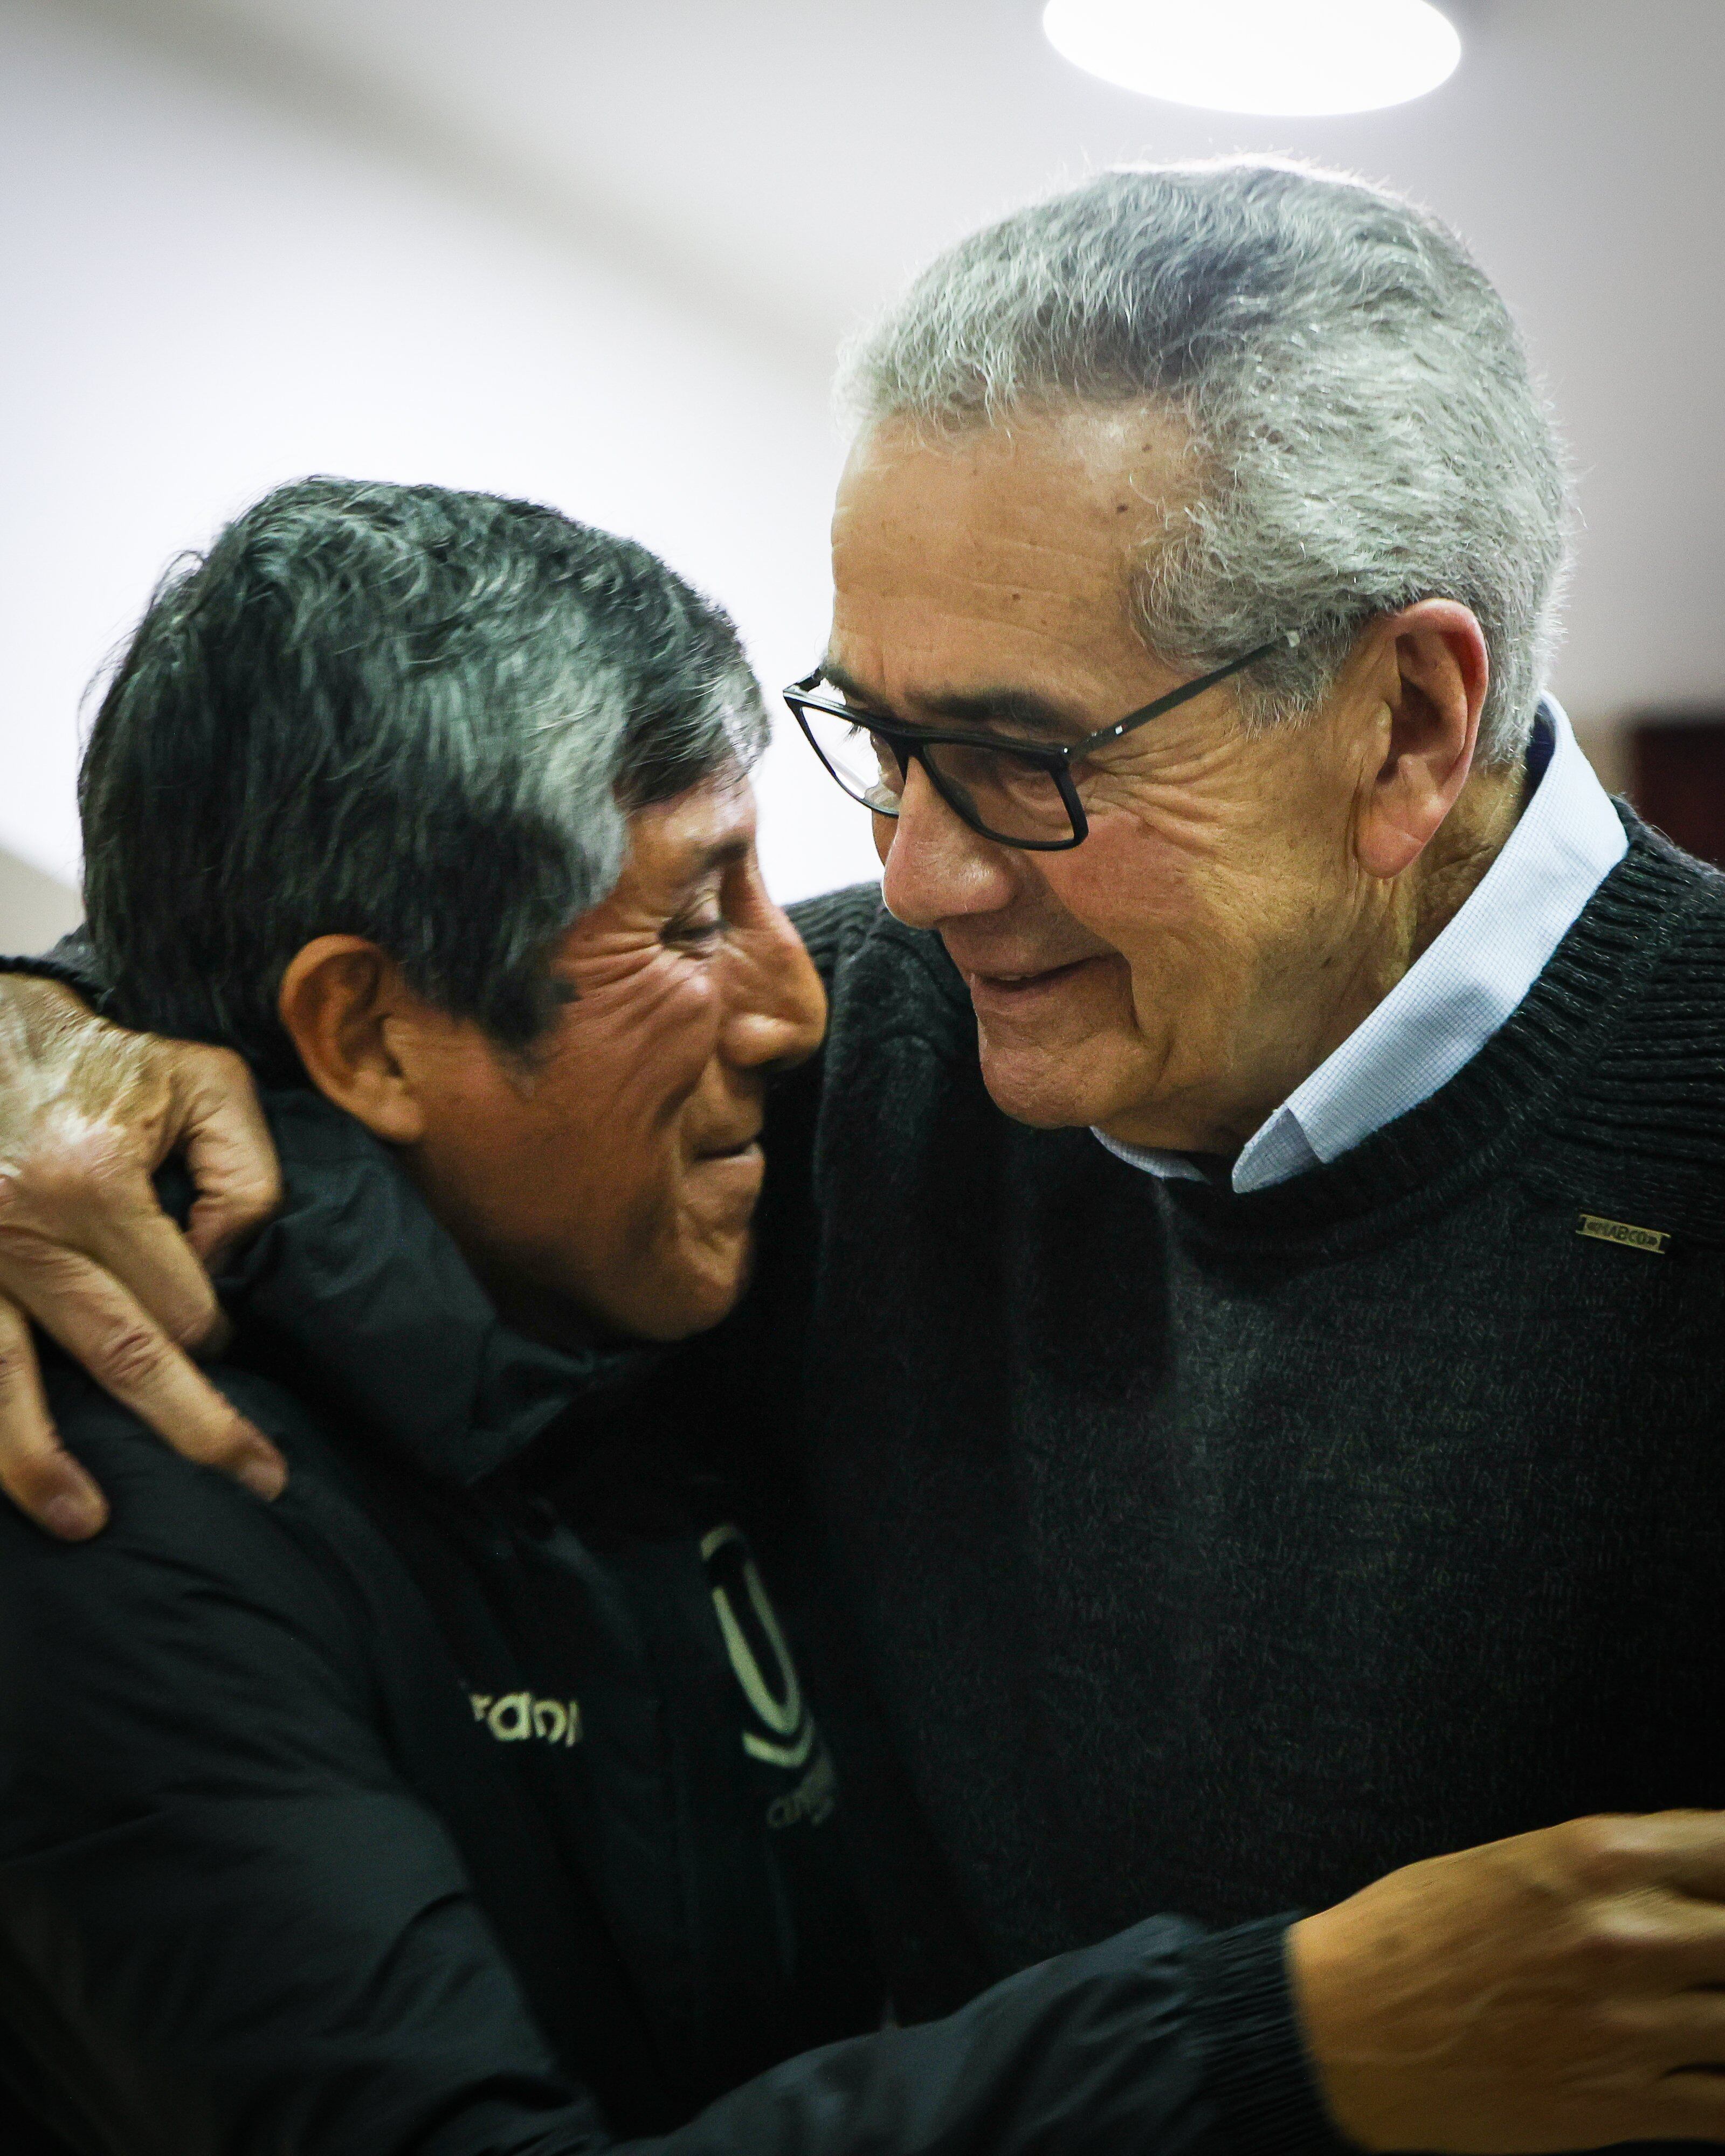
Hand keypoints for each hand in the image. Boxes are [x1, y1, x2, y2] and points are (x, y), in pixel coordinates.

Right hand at [0, 976, 285, 1536]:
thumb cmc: (97, 1059)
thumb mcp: (202, 1081)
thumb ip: (246, 1173)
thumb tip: (227, 1264)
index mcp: (91, 1181)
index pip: (181, 1299)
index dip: (214, 1330)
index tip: (217, 1337)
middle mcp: (18, 1229)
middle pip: (116, 1355)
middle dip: (192, 1428)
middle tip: (257, 1480)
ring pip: (1, 1381)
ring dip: (40, 1465)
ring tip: (88, 1524)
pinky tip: (7, 1482)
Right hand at [1289, 1810, 1724, 2150]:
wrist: (1342, 2026)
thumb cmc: (1414, 1934)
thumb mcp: (1513, 1862)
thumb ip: (1613, 1870)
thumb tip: (1694, 1884)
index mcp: (1596, 1857)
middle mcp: (1625, 1934)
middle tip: (1717, 1957)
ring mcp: (1629, 2025)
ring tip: (1715, 2007)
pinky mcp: (1619, 2104)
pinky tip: (1716, 2077)